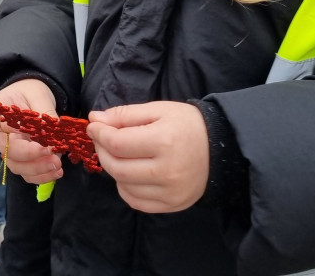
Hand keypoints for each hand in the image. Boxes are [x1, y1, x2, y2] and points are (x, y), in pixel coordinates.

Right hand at [0, 80, 62, 184]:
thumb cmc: (31, 91)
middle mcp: (1, 134)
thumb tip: (53, 131)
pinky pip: (27, 173)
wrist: (32, 96)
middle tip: (53, 156)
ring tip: (58, 166)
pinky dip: (41, 176)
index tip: (27, 130)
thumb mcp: (38, 94)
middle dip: (31, 157)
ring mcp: (11, 148)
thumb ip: (44, 112)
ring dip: (38, 170)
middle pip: (8, 152)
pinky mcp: (22, 159)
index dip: (7, 130)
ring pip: (17, 166)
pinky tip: (57, 171)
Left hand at [88, 101, 208, 213]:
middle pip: (116, 167)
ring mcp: (170, 192)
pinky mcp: (172, 205)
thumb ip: (125, 114)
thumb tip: (94, 119)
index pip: (117, 143)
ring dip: (113, 169)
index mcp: (164, 142)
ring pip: (123, 186)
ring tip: (118, 154)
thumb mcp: (158, 110)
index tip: (94, 125)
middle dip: (102, 151)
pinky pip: (136, 202)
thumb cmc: (188, 124)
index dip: (99, 134)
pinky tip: (130, 173)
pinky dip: (125, 187)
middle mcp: (167, 171)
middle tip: (102, 139)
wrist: (221, 148)